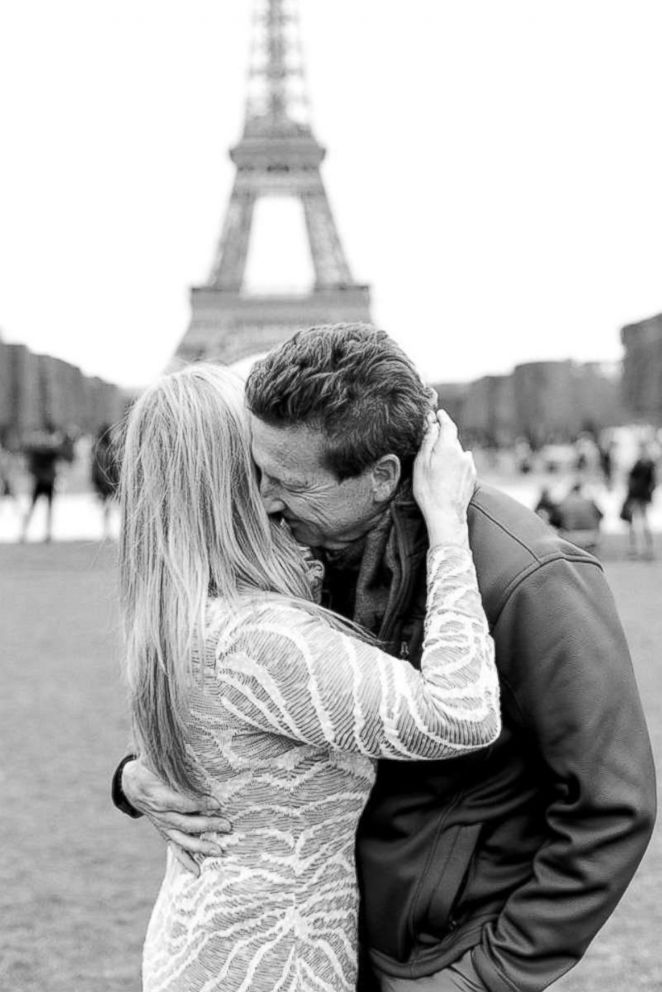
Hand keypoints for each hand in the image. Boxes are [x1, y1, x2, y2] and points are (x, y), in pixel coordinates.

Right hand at [122, 758, 231, 875]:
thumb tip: (193, 739)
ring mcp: (162, 825)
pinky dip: (185, 861)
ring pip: (182, 839)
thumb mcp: (156, 757)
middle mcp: (160, 814)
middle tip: (227, 826)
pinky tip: (198, 872)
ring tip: (220, 851)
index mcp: (157, 794)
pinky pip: (175, 849)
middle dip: (207, 826)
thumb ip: (172, 755)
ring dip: (201, 846)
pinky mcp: (165, 832)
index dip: (198, 804)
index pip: (179, 802)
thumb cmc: (150, 765)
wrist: (131, 783)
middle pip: (184, 823)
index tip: (216, 803)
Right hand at [413, 410, 475, 545]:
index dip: (443, 418)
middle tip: (431, 442)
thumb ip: (428, 440)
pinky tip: (446, 475)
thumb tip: (432, 423)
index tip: (439, 413)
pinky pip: (463, 463)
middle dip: (443, 437)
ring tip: (437, 465)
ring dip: (449, 453)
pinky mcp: (472, 476)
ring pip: (458, 452)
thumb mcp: (421, 463)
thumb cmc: (428, 490)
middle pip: (453, 439)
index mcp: (448, 447)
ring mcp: (469, 465)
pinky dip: (455, 464)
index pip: (448, 424)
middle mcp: (462, 453)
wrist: (446, 515)